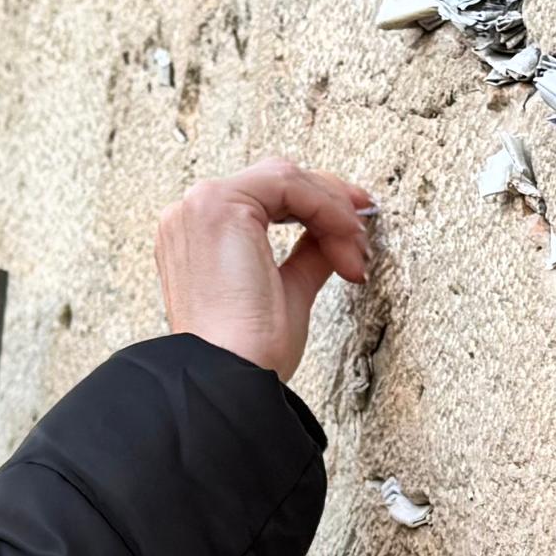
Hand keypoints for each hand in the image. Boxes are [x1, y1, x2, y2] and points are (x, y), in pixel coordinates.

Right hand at [154, 160, 373, 377]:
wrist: (229, 378)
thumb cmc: (249, 353)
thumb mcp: (288, 291)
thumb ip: (308, 256)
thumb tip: (335, 238)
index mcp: (200, 234)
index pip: (267, 196)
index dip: (318, 205)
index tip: (354, 229)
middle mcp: (192, 213)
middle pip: (276, 180)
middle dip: (329, 203)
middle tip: (363, 232)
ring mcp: (199, 206)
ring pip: (284, 177)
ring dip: (331, 209)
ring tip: (354, 250)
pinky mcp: (217, 206)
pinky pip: (286, 185)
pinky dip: (325, 208)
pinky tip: (345, 240)